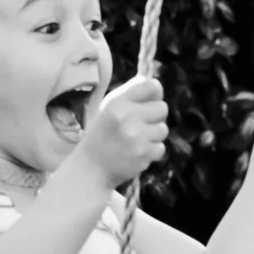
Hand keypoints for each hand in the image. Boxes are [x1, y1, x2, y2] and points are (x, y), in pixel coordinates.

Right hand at [76, 74, 167, 188]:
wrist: (91, 168)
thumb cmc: (102, 134)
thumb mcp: (109, 108)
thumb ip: (131, 95)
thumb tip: (156, 86)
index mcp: (117, 103)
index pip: (150, 85)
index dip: (156, 92)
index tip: (151, 100)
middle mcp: (126, 118)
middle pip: (162, 108)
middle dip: (155, 116)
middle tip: (141, 124)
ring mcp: (135, 137)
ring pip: (163, 129)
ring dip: (154, 135)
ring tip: (136, 140)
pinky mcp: (142, 155)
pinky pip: (161, 147)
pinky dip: (152, 151)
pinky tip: (137, 152)